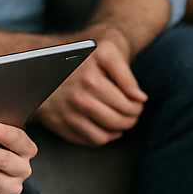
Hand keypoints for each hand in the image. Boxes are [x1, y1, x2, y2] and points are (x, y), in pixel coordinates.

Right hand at [35, 26, 146, 145]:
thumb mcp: (109, 53)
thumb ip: (127, 76)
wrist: (51, 56)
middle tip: (131, 113)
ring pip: (102, 137)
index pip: (126, 106)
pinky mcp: (57, 123)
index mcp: (90, 80)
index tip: (137, 103)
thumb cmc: (87, 53)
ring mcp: (65, 113)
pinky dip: (100, 137)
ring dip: (116, 131)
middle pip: (115, 122)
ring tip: (119, 120)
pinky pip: (86, 140)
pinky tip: (104, 125)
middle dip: (130, 120)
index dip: (137, 108)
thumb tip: (140, 98)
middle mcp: (76, 98)